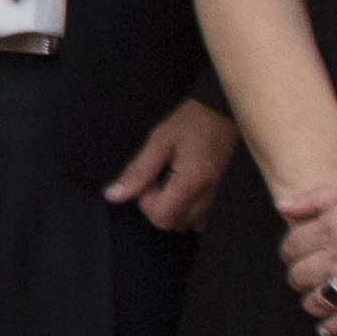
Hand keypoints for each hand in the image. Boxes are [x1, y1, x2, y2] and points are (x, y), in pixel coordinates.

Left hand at [106, 96, 237, 236]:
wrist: (222, 111)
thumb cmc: (191, 121)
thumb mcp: (159, 141)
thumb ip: (137, 171)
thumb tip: (114, 195)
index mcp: (191, 182)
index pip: (161, 217)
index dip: (146, 202)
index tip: (148, 178)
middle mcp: (206, 195)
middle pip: (172, 224)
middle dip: (157, 206)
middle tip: (157, 177)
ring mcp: (214, 197)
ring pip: (186, 223)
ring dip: (169, 208)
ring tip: (168, 180)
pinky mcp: (216, 194)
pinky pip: (198, 217)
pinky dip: (183, 209)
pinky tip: (178, 188)